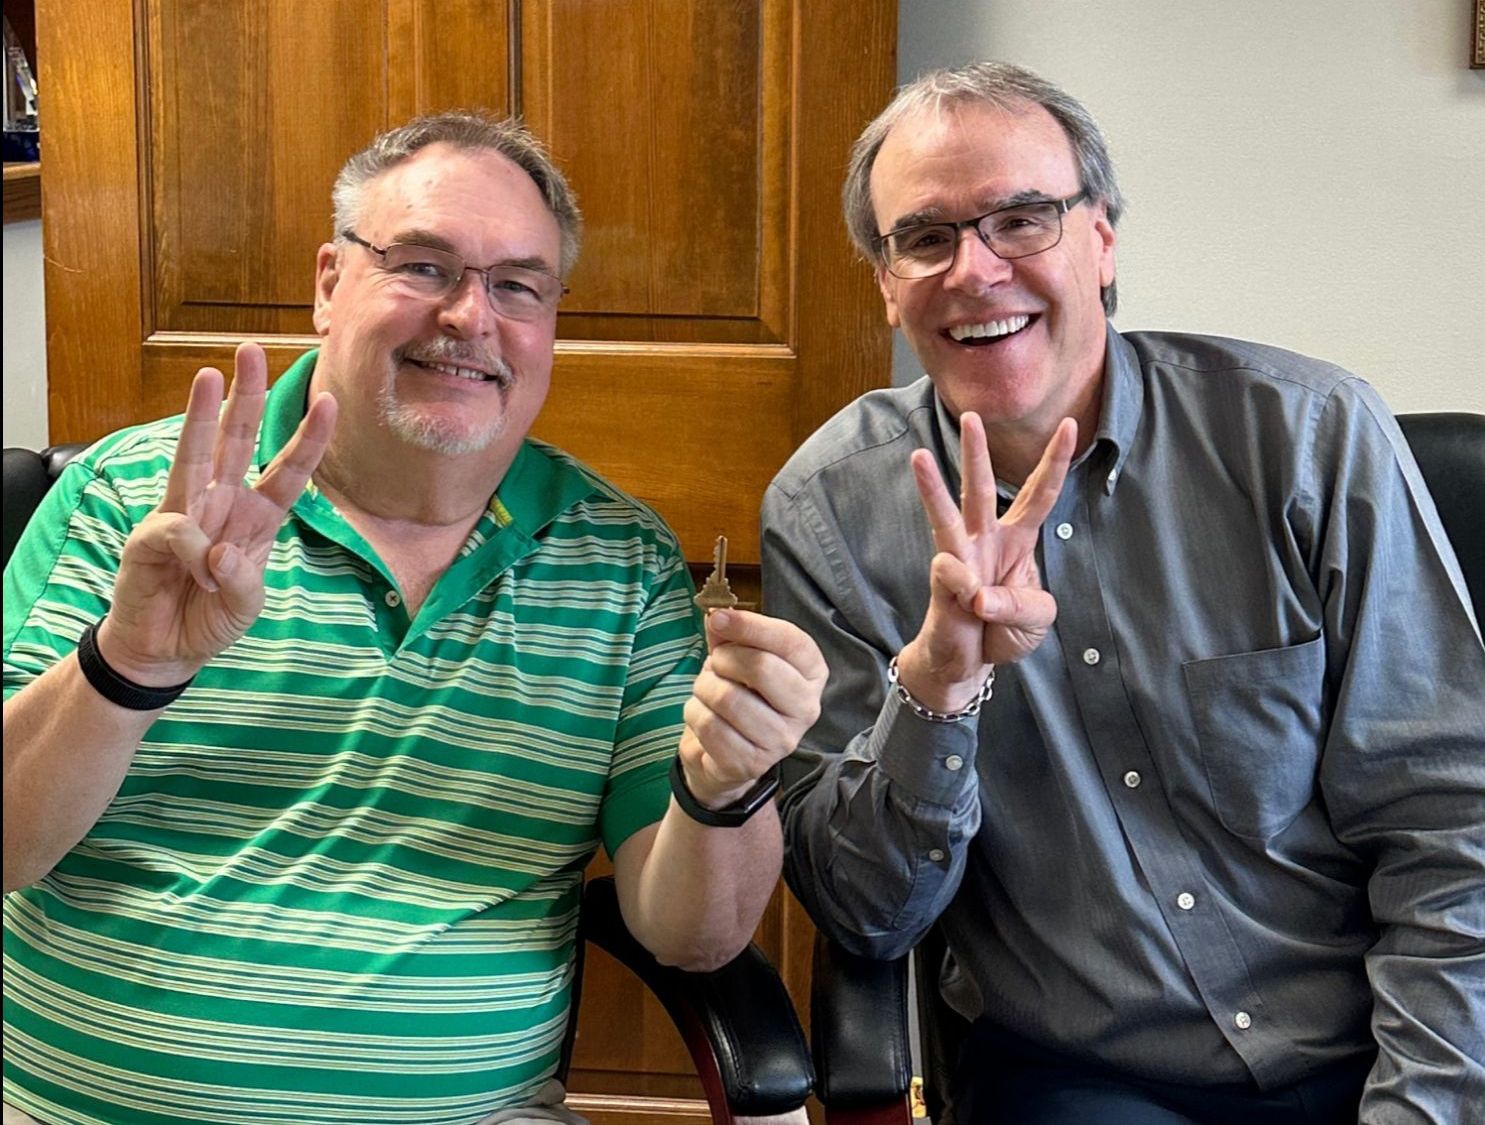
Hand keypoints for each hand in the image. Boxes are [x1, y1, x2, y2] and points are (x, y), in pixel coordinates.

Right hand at [99, 343, 336, 684]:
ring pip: (195, 453)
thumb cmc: (210, 616)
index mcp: (257, 515)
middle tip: (252, 350)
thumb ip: (243, 580)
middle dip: (247, 395)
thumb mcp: (247, 604)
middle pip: (237, 439)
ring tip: (209, 374)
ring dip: (202, 414)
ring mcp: (186, 513)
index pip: (289, 469)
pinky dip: (192, 550)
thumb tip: (219, 553)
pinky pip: (177, 530)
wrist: (165, 648)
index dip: (309, 438)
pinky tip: (198, 572)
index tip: (330, 401)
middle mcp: (222, 502)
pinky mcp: (152, 535)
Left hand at [679, 610, 827, 807]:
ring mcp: (782, 740)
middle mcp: (806, 708)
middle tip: (716, 663)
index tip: (717, 618)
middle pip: (762, 667)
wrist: (724, 753)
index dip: (751, 625)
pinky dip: (695, 715)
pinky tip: (704, 717)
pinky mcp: (752, 764)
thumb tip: (717, 614)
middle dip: (725, 658)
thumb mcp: (738, 655)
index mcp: (812, 674)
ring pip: (728, 698)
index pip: (791, 641)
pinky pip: (710, 726)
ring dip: (704, 688)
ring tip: (707, 692)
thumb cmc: (738, 692)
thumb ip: (730, 632)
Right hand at [898, 412, 1073, 711]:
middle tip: (971, 415)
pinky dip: (964, 589)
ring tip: (918, 457)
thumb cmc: (1002, 629)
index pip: (1039, 494)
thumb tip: (981, 595)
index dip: (1055, 462)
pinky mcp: (942, 582)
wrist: (966, 662)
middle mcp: (987, 540)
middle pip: (981, 488)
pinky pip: (951, 574)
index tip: (1071, 425)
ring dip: (933, 488)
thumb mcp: (1037, 618)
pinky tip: (971, 606)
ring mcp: (961, 559)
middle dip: (977, 452)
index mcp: (1018, 541)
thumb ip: (1023, 604)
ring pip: (946, 515)